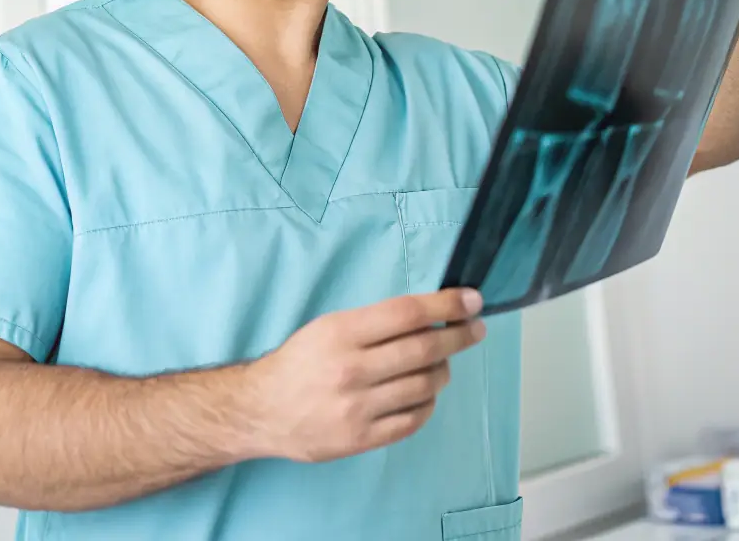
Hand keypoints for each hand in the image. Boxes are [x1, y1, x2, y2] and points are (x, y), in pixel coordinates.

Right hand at [246, 288, 485, 462]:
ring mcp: (358, 408)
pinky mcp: (361, 439)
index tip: (471, 300)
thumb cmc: (300, 360)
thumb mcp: (329, 326)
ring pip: (424, 385)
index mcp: (342, 333)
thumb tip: (428, 315)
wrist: (263, 409)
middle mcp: (352, 369)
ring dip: (443, 369)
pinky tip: (426, 391)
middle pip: (423, 349)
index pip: (407, 313)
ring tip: (443, 362)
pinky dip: (428, 401)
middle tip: (476, 329)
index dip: (446, 305)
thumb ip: (374, 322)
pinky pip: (413, 419)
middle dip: (459, 336)